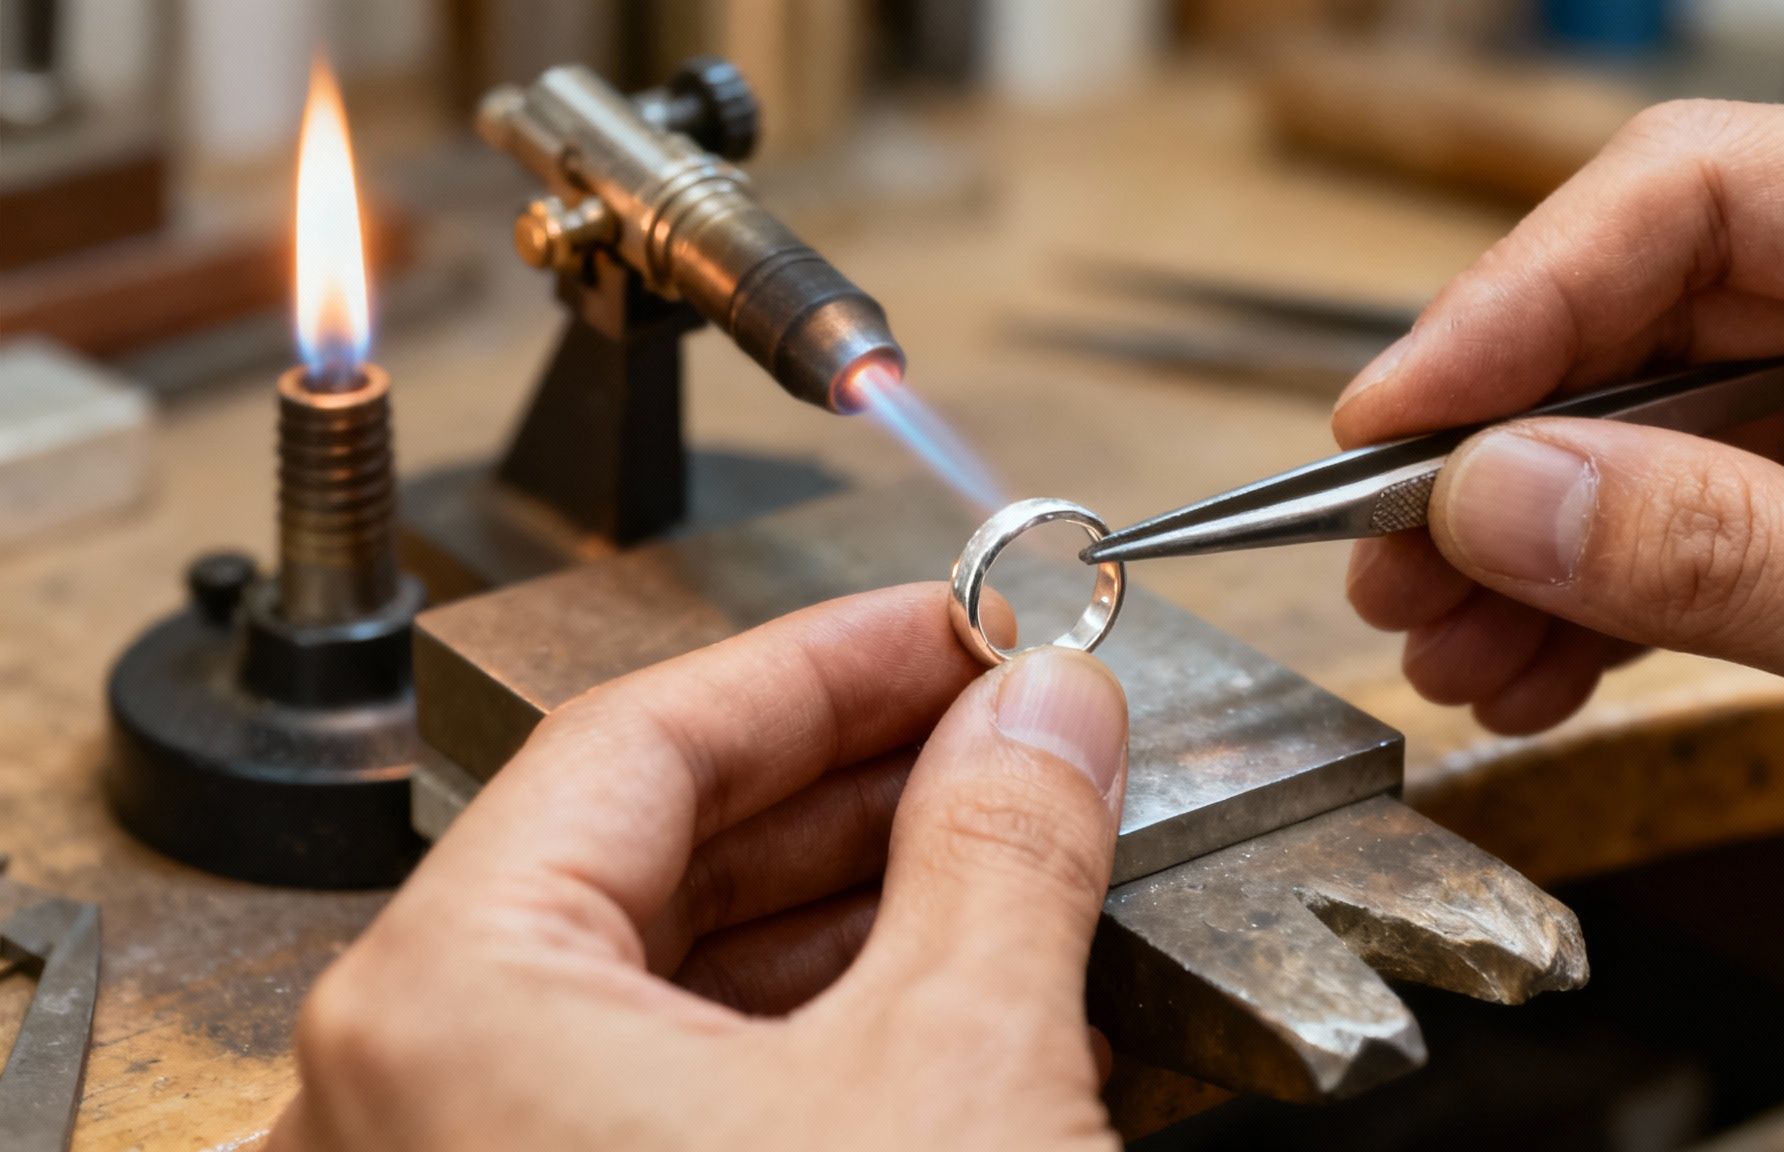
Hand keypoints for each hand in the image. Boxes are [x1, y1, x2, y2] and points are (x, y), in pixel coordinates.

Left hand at [265, 584, 1128, 1150]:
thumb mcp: (957, 1072)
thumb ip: (1002, 854)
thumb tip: (1047, 713)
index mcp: (446, 1016)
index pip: (641, 740)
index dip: (828, 663)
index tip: (951, 623)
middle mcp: (406, 1099)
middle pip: (645, 850)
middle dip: (850, 776)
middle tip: (995, 719)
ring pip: (658, 978)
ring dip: (844, 899)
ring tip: (999, 837)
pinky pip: (659, 1084)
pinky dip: (805, 1023)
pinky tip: (935, 978)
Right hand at [1332, 101, 1783, 977]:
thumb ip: (1722, 551)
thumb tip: (1496, 492)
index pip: (1711, 197)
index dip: (1524, 298)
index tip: (1398, 413)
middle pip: (1652, 316)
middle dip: (1505, 447)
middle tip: (1387, 544)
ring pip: (1647, 441)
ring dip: (1522, 546)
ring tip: (1435, 635)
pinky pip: (1681, 543)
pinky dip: (1586, 610)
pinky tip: (1519, 670)